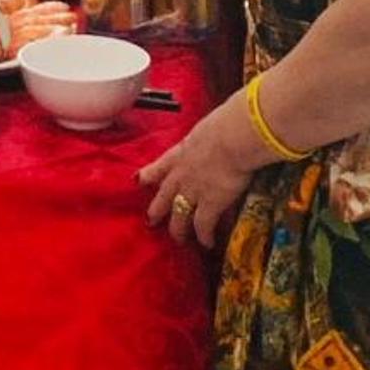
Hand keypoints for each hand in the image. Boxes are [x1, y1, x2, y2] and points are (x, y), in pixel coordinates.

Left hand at [137, 94, 262, 248]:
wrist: (231, 139)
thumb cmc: (225, 125)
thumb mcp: (209, 128)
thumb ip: (208, 136)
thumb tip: (222, 130)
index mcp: (180, 152)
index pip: (160, 166)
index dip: (149, 175)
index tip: (138, 181)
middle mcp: (181, 174)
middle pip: (163, 197)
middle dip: (156, 210)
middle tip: (150, 221)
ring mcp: (192, 192)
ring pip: (179, 216)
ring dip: (178, 229)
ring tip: (178, 239)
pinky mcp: (208, 205)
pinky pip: (202, 226)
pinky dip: (204, 237)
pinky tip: (206, 244)